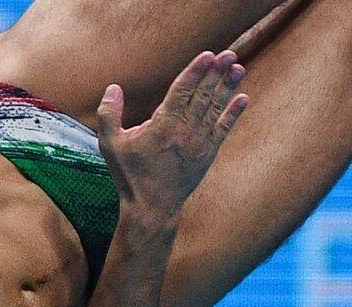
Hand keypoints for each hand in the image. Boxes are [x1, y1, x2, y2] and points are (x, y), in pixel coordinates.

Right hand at [97, 50, 248, 213]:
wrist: (152, 207)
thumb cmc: (130, 175)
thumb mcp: (110, 145)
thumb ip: (109, 114)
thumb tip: (113, 87)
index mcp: (162, 125)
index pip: (182, 91)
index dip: (196, 71)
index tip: (208, 55)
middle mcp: (184, 132)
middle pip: (203, 95)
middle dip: (216, 73)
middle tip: (228, 54)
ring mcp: (199, 143)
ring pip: (215, 109)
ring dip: (227, 87)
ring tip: (238, 68)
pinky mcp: (207, 154)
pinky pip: (223, 129)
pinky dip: (233, 114)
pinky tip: (243, 98)